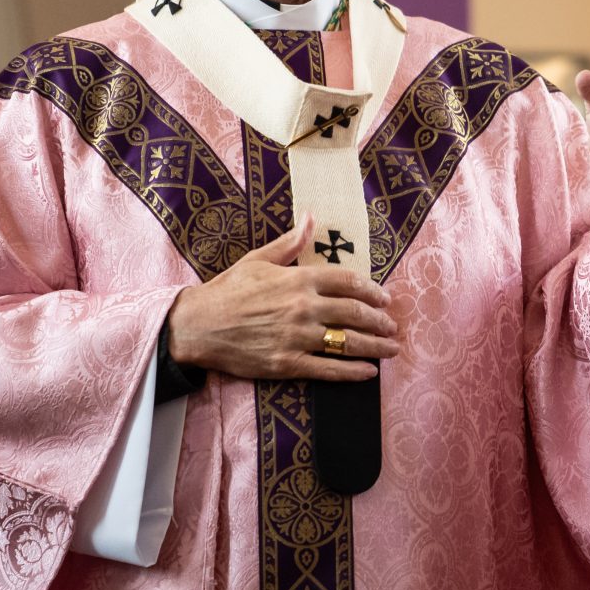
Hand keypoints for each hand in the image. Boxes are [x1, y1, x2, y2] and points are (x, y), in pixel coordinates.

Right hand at [165, 214, 398, 382]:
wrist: (197, 325)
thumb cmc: (227, 290)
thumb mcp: (258, 259)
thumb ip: (290, 242)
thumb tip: (311, 217)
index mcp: (298, 279)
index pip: (348, 281)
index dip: (372, 290)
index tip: (385, 297)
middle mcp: (303, 307)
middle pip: (354, 312)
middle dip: (380, 320)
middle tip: (392, 325)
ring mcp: (297, 337)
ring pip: (347, 342)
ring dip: (375, 346)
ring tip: (391, 348)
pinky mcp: (288, 363)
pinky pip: (328, 369)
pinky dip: (352, 372)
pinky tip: (369, 372)